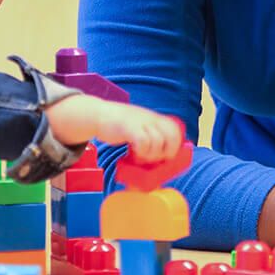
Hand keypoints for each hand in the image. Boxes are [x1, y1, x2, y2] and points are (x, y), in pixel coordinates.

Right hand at [44, 95, 182, 161]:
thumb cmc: (120, 126)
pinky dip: (141, 151)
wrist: (99, 115)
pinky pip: (143, 141)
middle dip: (166, 152)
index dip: (174, 147)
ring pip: (158, 141)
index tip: (164, 157)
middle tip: (154, 158)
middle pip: (172, 136)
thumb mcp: (140, 127)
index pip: (176, 131)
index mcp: (156, 119)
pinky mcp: (129, 127)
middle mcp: (151, 119)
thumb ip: (150, 137)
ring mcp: (141, 122)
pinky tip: (133, 153)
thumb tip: (159, 160)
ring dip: (151, 155)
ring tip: (140, 157)